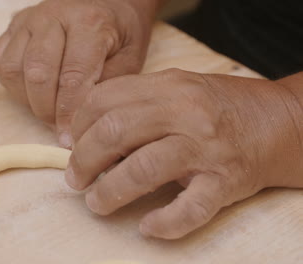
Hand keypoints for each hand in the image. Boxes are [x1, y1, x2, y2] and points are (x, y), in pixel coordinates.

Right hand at [0, 0, 160, 146]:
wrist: (106, 3)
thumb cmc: (119, 34)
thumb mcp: (130, 59)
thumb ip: (107, 88)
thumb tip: (83, 122)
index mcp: (89, 23)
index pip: (72, 77)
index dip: (69, 114)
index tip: (69, 139)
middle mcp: (53, 16)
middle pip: (37, 75)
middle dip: (47, 111)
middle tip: (59, 126)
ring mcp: (28, 20)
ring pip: (13, 69)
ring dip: (28, 99)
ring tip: (48, 106)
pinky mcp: (12, 26)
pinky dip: (12, 84)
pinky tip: (33, 89)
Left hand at [66, 68, 302, 238]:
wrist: (278, 121)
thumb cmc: (216, 108)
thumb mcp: (176, 90)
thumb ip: (135, 105)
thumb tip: (85, 136)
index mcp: (168, 86)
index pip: (104, 99)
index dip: (78, 125)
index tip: (70, 146)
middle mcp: (185, 112)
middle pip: (115, 131)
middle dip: (83, 160)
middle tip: (75, 179)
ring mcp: (206, 148)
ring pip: (143, 169)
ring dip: (109, 191)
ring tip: (96, 203)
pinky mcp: (225, 182)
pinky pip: (190, 208)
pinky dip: (163, 223)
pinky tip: (147, 227)